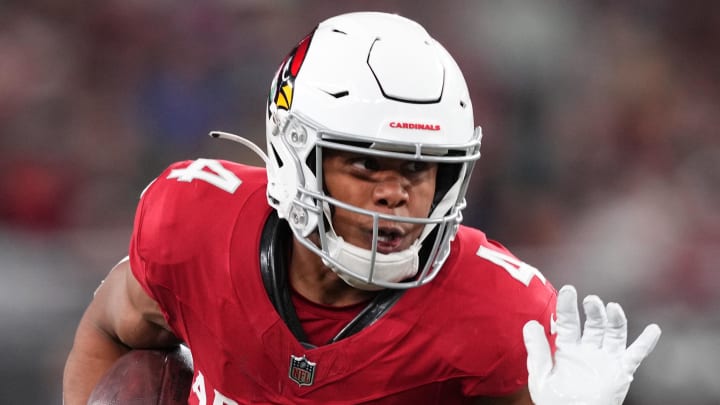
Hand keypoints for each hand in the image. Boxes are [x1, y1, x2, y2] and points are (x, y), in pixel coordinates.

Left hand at [523, 285, 660, 404]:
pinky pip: (635, 355)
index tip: (568, 290)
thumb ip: (537, 350)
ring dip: (615, 320)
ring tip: (613, 308)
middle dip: (594, 310)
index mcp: (568, 348)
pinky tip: (654, 330)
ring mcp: (606, 359)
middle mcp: (589, 349)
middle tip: (591, 300)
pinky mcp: (621, 372)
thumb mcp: (541, 375)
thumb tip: (530, 323)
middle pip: (594, 324)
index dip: (568, 305)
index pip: (569, 321)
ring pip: (614, 334)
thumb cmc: (555, 400)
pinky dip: (645, 343)